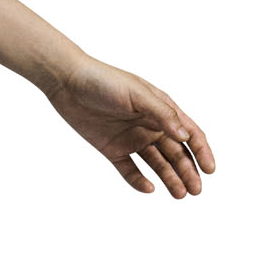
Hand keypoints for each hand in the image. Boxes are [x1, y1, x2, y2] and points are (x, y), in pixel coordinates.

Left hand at [42, 53, 214, 197]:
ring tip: (179, 195)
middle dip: (188, 172)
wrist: (67, 82)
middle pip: (176, 153)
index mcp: (161, 110)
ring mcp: (132, 138)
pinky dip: (139, 181)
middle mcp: (150, 125)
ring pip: (157, 164)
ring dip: (170, 179)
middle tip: (196, 190)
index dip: (202, 151)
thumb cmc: (104, 81)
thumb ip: (162, 115)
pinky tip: (149, 189)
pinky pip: (129, 170)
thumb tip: (186, 136)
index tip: (210, 170)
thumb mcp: (138, 95)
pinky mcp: (112, 149)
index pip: (190, 133)